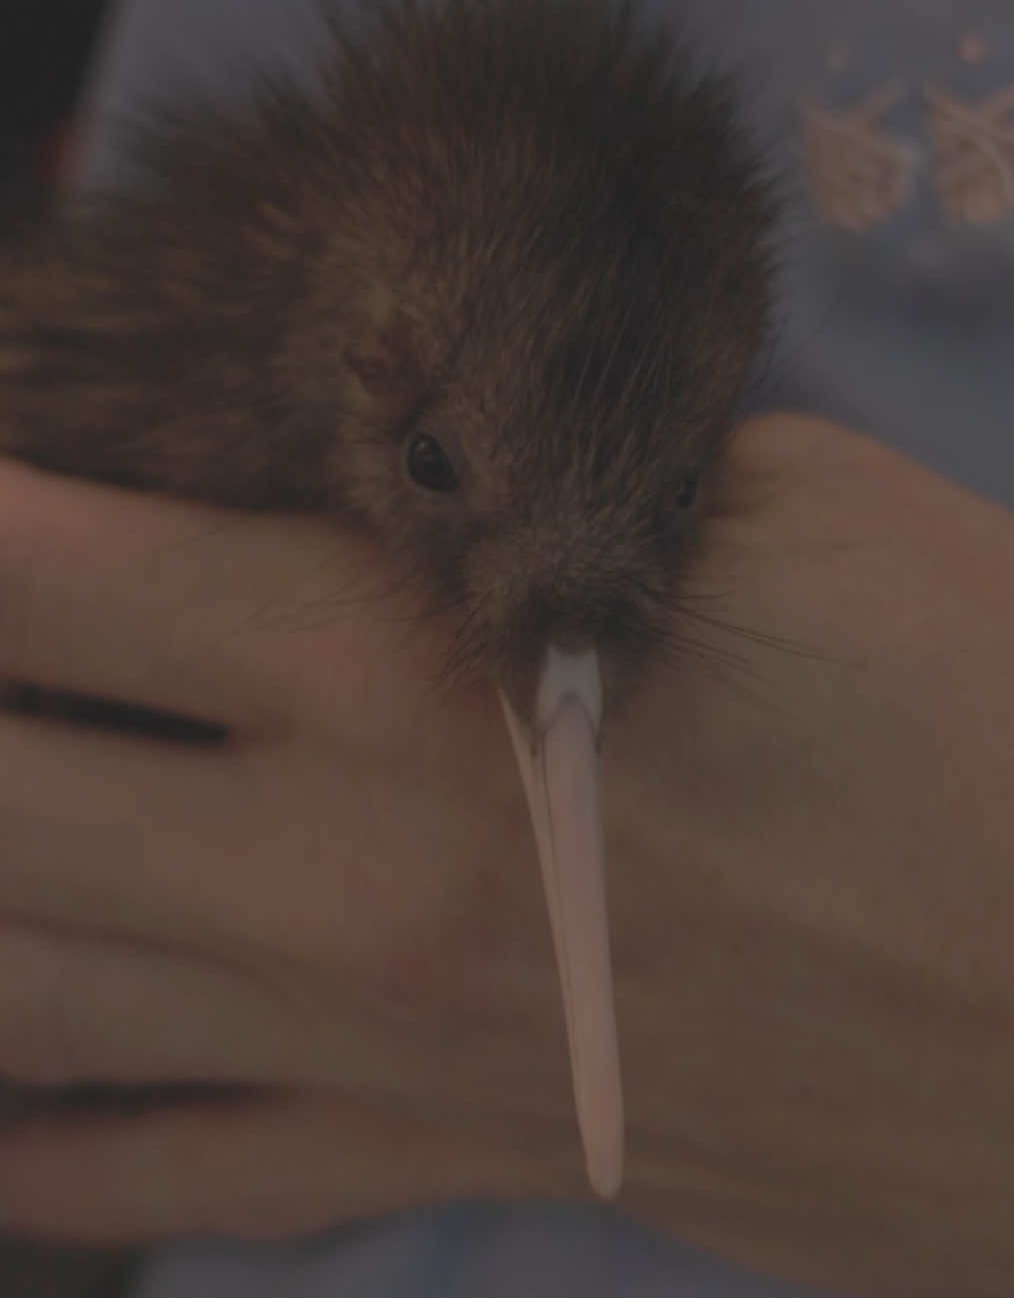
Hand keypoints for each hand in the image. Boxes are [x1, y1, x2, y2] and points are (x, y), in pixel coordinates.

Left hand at [0, 414, 1010, 1297]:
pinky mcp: (448, 1157)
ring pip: (34, 1001)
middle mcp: (339, 879)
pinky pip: (175, 1180)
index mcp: (406, 674)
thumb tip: (425, 461)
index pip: (61, 579)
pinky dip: (48, 1150)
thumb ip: (553, 478)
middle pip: (2, 803)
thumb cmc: (975, 717)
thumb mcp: (772, 514)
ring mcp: (375, 1052)